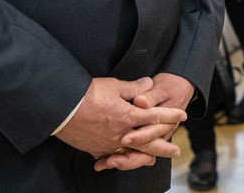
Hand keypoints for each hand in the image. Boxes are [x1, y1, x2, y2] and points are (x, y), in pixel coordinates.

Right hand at [55, 77, 187, 163]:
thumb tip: (148, 84)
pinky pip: (111, 156)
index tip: (182, 115)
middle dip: (164, 146)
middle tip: (175, 151)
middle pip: (148, 142)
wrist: (61, 108)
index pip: (155, 116)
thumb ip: (134, 88)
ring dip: (144, 157)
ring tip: (153, 159)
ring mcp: (108, 144)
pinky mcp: (95, 148)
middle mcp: (122, 134)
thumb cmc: (87, 95)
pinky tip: (124, 159)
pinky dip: (120, 159)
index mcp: (129, 117)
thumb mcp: (115, 86)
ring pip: (131, 154)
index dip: (170, 115)